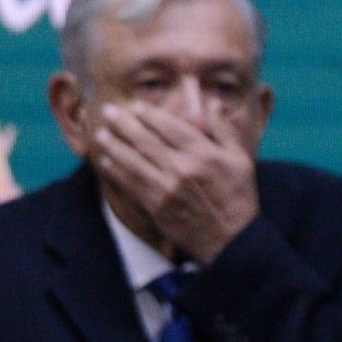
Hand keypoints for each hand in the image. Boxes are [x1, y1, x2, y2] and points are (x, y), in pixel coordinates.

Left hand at [93, 100, 258, 263]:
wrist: (233, 239)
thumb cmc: (238, 197)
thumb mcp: (241, 160)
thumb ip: (224, 129)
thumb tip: (211, 103)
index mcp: (204, 153)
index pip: (169, 126)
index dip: (148, 114)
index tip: (135, 106)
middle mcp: (182, 168)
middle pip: (145, 139)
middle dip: (123, 123)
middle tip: (108, 112)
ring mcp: (167, 188)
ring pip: (133, 160)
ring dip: (113, 144)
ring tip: (100, 133)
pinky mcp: (157, 206)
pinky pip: (131, 183)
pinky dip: (117, 170)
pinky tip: (107, 161)